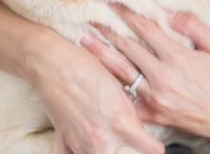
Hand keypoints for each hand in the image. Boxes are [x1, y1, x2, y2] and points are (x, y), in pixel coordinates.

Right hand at [23, 27, 164, 153]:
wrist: (53, 64)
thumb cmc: (86, 68)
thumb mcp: (118, 87)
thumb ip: (129, 112)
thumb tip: (136, 125)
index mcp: (120, 122)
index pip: (149, 148)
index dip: (155, 148)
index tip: (156, 148)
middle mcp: (101, 139)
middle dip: (129, 152)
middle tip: (130, 142)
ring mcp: (81, 142)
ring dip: (104, 152)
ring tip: (108, 142)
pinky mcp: (64, 140)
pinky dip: (79, 153)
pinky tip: (84, 147)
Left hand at [80, 6, 209, 143]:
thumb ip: (192, 26)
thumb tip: (169, 13)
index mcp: (177, 57)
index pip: (144, 28)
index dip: (126, 13)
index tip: (111, 2)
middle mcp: (162, 77)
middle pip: (126, 47)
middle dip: (107, 30)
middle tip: (90, 17)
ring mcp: (155, 97)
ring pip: (121, 72)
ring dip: (101, 54)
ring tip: (84, 40)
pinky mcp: (153, 114)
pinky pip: (128, 100)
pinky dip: (113, 88)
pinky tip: (99, 78)